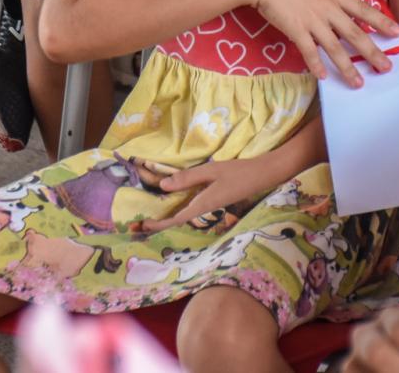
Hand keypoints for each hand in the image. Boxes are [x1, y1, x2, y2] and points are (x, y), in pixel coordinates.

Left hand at [130, 157, 281, 231]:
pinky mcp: (212, 202)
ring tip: (148, 220)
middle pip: (177, 221)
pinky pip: (190, 210)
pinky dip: (177, 211)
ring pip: (183, 217)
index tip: (142, 227)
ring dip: (166, 219)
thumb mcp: (211, 171)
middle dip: (158, 225)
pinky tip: (171, 205)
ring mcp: (209, 207)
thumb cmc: (237, 172)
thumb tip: (163, 186)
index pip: (176, 219)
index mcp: (202, 205)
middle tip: (137, 227)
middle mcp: (204, 210)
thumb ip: (188, 178)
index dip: (158, 224)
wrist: (262, 175)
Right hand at [242, 0, 398, 87]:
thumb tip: (335, 10)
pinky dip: (316, 65)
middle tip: (386, 67)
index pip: (363, 10)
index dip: (381, 22)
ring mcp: (313, 21)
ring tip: (358, 83)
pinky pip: (309, 52)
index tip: (397, 32)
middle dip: (373, 52)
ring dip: (348, 68)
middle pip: (356, 34)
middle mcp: (328, 9)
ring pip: (335, 49)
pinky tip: (323, 77)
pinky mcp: (296, 30)